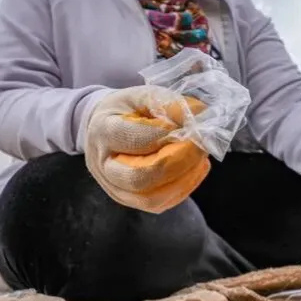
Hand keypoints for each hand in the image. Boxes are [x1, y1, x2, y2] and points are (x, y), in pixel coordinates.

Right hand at [84, 85, 210, 212]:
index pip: (137, 139)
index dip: (169, 134)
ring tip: (200, 159)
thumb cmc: (123, 109)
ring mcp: (113, 187)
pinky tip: (194, 169)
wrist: (98, 128)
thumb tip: (200, 116)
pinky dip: (182, 189)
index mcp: (104, 130)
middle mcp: (103, 164)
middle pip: (140, 177)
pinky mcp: (126, 199)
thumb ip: (169, 103)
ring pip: (150, 199)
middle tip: (201, 145)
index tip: (194, 123)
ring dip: (183, 180)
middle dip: (179, 162)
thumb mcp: (142, 95)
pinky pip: (157, 204)